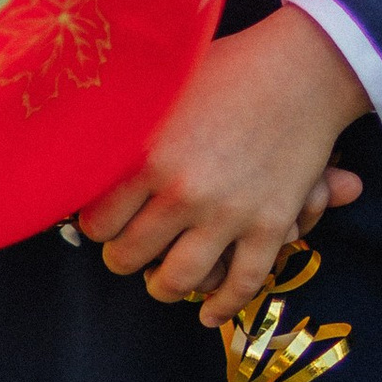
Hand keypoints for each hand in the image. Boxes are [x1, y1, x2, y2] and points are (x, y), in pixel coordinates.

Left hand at [77, 4, 371, 326]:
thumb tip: (78, 143)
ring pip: (178, 281)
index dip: (97, 226)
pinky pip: (242, 284)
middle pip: (129, 257)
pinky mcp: (270, 226)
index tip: (103, 222)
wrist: (304, 67)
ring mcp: (228, 214)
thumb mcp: (164, 86)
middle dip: (125, 258)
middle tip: (129, 250)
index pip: (98, 222)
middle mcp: (183, 191)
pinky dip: (223, 307)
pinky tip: (209, 313)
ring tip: (162, 282)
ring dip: (164, 287)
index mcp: (149, 155)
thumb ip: (125, 122)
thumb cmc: (228, 68)